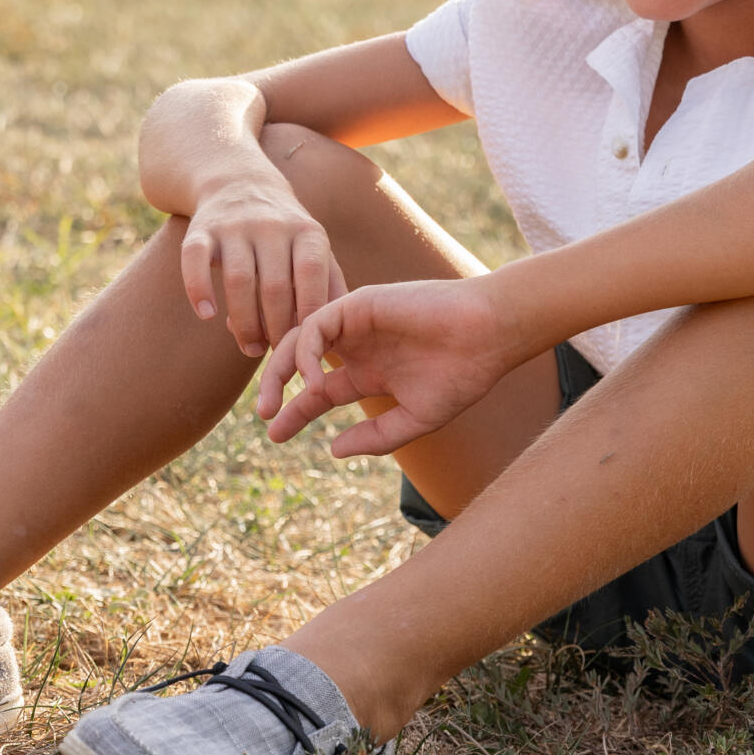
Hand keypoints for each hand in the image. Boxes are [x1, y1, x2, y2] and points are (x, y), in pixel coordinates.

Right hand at [178, 175, 345, 357]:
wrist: (238, 182)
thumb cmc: (285, 233)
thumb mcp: (314, 248)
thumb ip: (331, 287)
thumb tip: (340, 341)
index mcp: (307, 232)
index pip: (311, 275)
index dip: (308, 314)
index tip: (306, 347)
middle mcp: (271, 225)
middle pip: (274, 287)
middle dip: (276, 330)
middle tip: (277, 357)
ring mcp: (234, 225)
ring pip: (238, 280)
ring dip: (244, 323)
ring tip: (250, 348)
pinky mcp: (200, 229)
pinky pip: (195, 260)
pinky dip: (199, 289)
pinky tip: (207, 315)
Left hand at [254, 276, 518, 456]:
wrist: (489, 336)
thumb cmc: (461, 375)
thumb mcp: (414, 418)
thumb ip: (376, 437)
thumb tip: (332, 451)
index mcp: (369, 372)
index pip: (320, 393)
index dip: (295, 413)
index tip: (274, 435)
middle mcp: (356, 346)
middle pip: (300, 365)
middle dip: (276, 389)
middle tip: (264, 418)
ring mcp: (354, 323)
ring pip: (299, 339)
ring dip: (280, 370)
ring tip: (274, 403)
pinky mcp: (358, 303)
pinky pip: (316, 324)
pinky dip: (306, 351)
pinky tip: (313, 380)